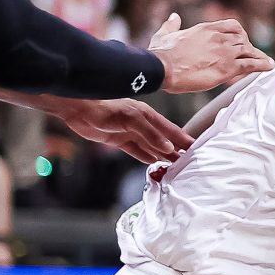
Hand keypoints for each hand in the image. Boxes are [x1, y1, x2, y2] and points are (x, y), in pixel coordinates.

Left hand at [54, 97, 191, 163]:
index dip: (183, 139)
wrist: (79, 109)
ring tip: (175, 166)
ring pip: (151, 147)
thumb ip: (150, 134)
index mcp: (148, 115)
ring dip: (162, 156)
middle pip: (163, 140)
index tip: (196, 148)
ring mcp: (131, 133)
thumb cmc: (106, 108)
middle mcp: (142, 124)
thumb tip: (168, 148)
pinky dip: (146, 157)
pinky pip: (137, 151)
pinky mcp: (119, 140)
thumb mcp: (132, 119)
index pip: (171, 130)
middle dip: (176, 150)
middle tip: (189, 162)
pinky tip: (154, 163)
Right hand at [148, 13, 272, 93]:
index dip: (240, 34)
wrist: (162, 67)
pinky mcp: (227, 68)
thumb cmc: (161, 53)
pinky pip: (251, 64)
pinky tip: (269, 67)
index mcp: (206, 29)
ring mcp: (225, 53)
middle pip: (243, 39)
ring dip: (258, 56)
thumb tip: (174, 17)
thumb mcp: (165, 34)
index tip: (241, 40)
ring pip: (249, 51)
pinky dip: (263, 65)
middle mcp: (219, 38)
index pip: (233, 26)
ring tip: (266, 62)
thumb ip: (171, 25)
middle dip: (249, 47)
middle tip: (252, 55)